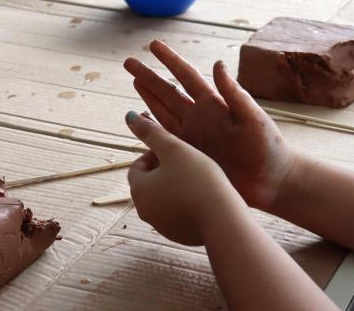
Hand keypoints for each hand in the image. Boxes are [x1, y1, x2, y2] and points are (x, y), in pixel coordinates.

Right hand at [123, 40, 294, 212]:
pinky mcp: (190, 155)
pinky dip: (151, 129)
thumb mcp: (253, 117)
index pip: (187, 76)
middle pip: (168, 92)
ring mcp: (193, 136)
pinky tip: (141, 121)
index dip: (170, 60)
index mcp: (214, 104)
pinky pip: (165, 138)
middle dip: (148, 76)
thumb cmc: (268, 147)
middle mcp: (200, 117)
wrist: (271, 181)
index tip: (153, 45)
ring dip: (148, 98)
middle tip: (128, 61)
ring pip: (163, 112)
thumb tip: (217, 63)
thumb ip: (234, 93)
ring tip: (135, 81)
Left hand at [126, 111, 243, 245]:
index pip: (138, 166)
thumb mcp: (174, 149)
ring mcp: (162, 226)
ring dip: (176, 187)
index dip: (156, 154)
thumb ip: (151, 132)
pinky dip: (187, 204)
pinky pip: (179, 214)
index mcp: (138, 189)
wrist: (223, 218)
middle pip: (150, 183)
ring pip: (165, 199)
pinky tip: (205, 197)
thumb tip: (129, 116)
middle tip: (188, 163)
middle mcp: (144, 211)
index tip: (177, 151)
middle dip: (166, 171)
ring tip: (198, 178)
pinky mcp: (180, 236)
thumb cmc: (198, 179)